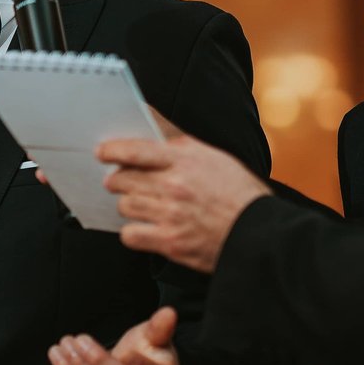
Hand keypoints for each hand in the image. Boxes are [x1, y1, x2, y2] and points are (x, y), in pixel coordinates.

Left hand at [98, 113, 269, 271]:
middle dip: (117, 180)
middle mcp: (175, 186)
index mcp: (186, 160)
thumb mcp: (214, 157)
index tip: (101, 152)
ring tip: (140, 204)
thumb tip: (149, 122)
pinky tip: (144, 228)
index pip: (136, 150)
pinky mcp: (170, 242)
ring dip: (128, 205)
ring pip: (125, 205)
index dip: (113, 150)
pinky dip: (133, 232)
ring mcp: (171, 215)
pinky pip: (130, 234)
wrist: (261, 233)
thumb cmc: (239, 193)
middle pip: (123, 179)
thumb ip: (179, 144)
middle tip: (118, 182)